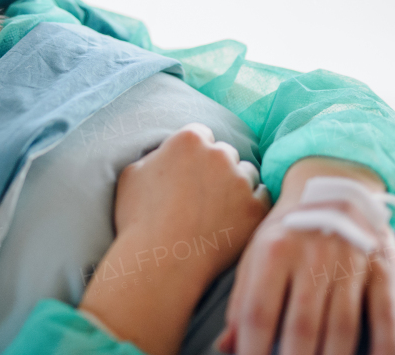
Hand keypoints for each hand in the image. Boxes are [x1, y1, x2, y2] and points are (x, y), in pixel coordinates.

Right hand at [114, 122, 270, 281]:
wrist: (161, 260)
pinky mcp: (256, 209)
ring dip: (237, 186)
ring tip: (219, 209)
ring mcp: (241, 181)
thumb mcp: (132, 174)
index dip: (194, 153)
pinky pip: (262, 199)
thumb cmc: (139, 219)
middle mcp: (218, 154)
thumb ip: (156, 156)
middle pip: (225, 153)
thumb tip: (165, 155)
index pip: (201, 134)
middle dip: (217, 168)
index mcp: (188, 140)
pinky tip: (234, 220)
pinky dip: (251, 207)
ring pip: (247, 174)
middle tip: (203, 193)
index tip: (190, 169)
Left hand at [216, 159, 394, 354]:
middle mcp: (311, 257)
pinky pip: (386, 318)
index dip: (253, 350)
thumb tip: (225, 347)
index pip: (258, 313)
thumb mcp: (255, 254)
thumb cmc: (286, 231)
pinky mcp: (384, 270)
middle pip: (301, 328)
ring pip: (342, 328)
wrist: (334, 185)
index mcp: (272, 252)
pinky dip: (383, 349)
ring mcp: (350, 264)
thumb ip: (241, 302)